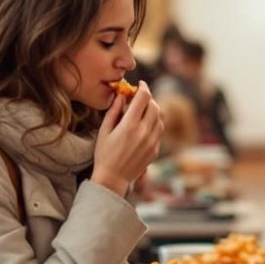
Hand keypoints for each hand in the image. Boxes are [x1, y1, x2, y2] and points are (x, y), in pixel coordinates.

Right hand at [92, 82, 163, 196]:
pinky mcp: (155, 150)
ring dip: (153, 110)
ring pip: (160, 117)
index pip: (143, 97)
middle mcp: (144, 132)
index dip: (143, 87)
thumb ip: (114, 111)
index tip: (140, 84)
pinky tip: (143, 126)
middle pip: (154, 105)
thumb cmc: (104, 154)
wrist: (113, 179)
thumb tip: (122, 95)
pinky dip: (154, 123)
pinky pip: (159, 130)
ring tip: (141, 112)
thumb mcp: (104, 130)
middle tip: (139, 98)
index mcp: (130, 125)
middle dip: (148, 98)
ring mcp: (152, 142)